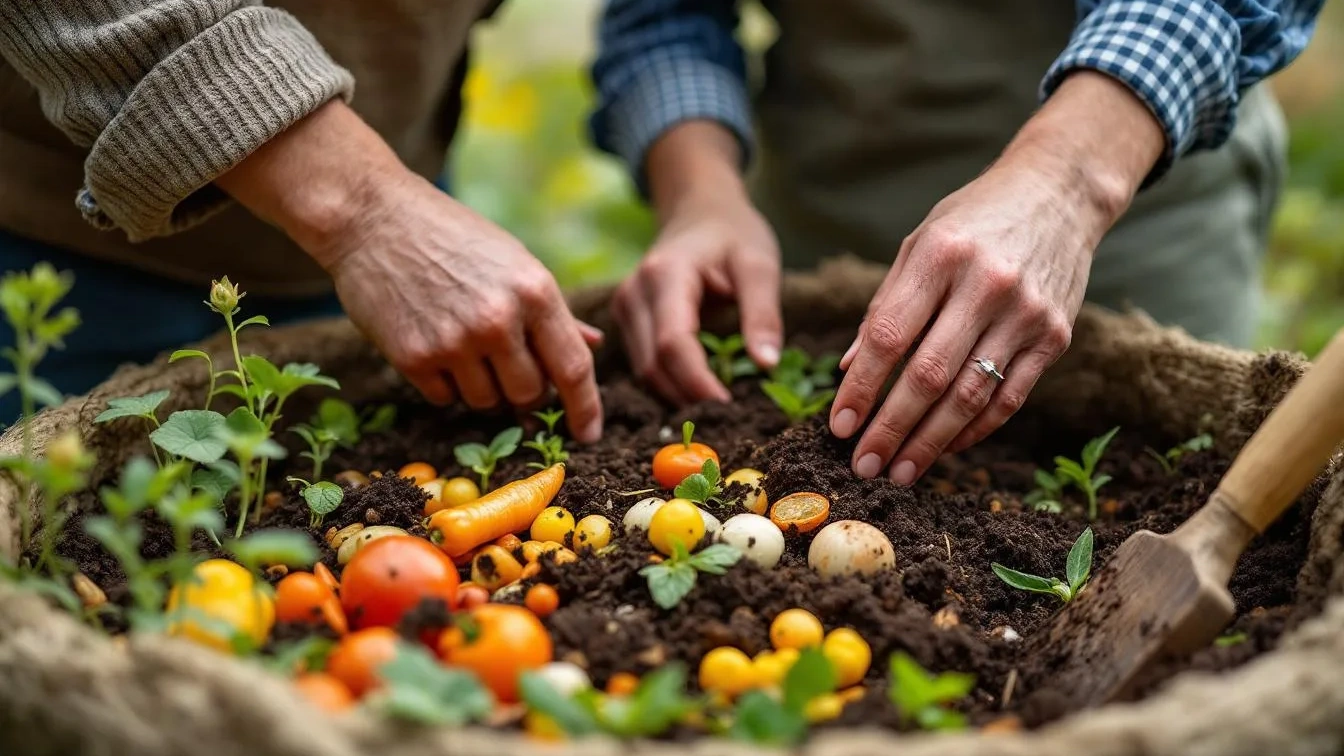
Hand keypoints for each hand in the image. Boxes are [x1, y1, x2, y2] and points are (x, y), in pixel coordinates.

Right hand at [217, 101, 603, 441]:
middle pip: (529, 394)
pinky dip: (445, 383)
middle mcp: (498, 320)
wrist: (373, 217)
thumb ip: (553, 311)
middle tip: (505, 361)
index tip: (590, 435)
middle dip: (523, 389)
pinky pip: (445, 398)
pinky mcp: (414, 357)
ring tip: (463, 340)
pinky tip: (433, 340)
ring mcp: (454, 341)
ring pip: (487, 402)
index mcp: (534, 292)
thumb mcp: (514, 262)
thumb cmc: (454, 237)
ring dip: (482, 386)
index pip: (573, 368)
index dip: (586, 409)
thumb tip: (594, 345)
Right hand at [613, 121, 781, 403]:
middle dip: (689, 397)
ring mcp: (624, 306)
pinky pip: (643, 364)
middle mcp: (634, 292)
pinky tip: (699, 392)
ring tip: (718, 410)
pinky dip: (670, 384)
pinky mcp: (627, 319)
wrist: (700, 209)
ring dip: (678, 395)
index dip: (699, 383)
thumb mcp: (760, 265)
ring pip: (644, 371)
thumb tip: (767, 364)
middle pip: (654, 365)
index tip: (731, 408)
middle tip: (730, 420)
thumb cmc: (734, 234)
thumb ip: (763, 314)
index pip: (674, 344)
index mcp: (666, 275)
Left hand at [829, 72, 1164, 482]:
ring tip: (899, 472)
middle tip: (863, 465)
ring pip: (970, 396)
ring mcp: (1026, 312)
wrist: (1059, 192)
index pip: (889, 336)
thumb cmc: (974, 219)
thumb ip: (884, 306)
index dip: (861, 388)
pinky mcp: (1056, 335)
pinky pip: (1010, 397)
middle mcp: (986, 284)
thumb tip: (849, 371)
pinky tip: (944, 449)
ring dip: (930, 443)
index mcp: (940, 255)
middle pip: (929, 376)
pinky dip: (974, 430)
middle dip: (890, 429)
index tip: (838, 426)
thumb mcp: (919, 244)